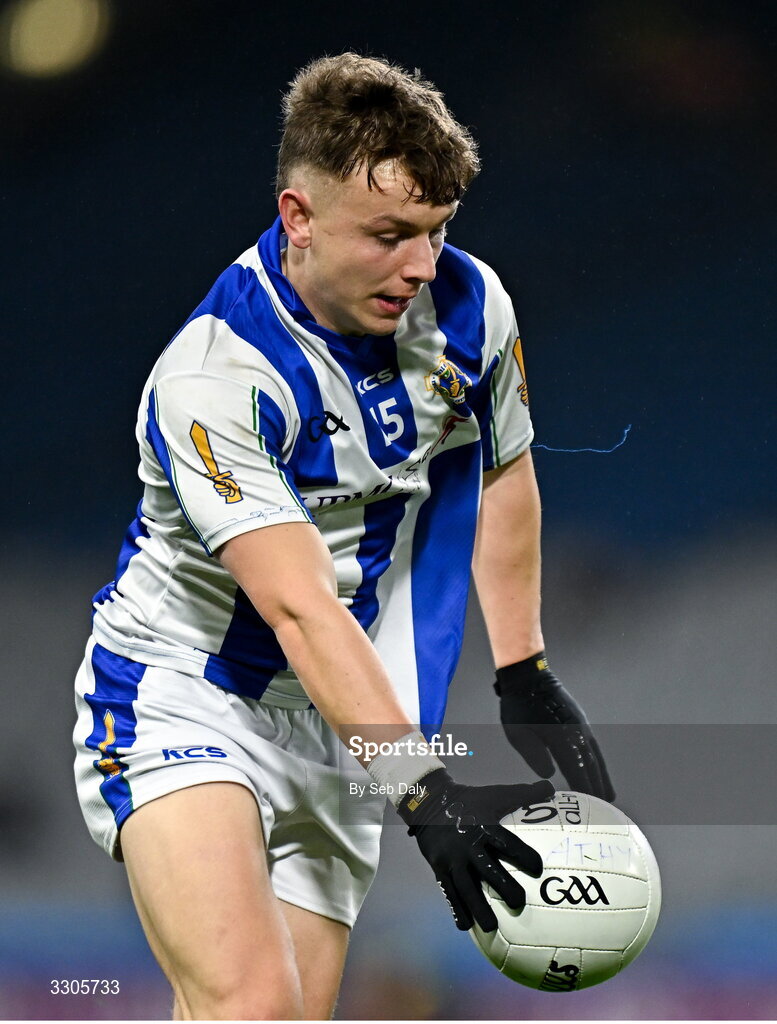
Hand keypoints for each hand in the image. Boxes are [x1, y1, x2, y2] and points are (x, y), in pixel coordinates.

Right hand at [397, 769, 553, 930]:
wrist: (429, 802)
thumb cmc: (470, 800)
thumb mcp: (495, 793)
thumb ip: (524, 793)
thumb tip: (551, 787)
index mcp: (485, 827)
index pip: (507, 843)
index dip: (524, 856)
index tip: (539, 869)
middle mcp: (468, 846)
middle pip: (489, 871)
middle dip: (504, 889)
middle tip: (519, 903)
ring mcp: (452, 860)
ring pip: (466, 889)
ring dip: (478, 910)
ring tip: (491, 927)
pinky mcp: (439, 869)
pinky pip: (449, 893)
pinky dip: (458, 910)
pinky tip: (466, 926)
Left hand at [495, 652, 615, 800]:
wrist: (529, 677)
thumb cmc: (518, 706)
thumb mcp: (517, 733)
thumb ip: (533, 754)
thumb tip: (549, 774)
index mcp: (560, 738)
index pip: (575, 770)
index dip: (583, 789)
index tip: (590, 807)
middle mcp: (576, 733)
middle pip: (590, 766)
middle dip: (597, 788)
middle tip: (604, 810)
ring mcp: (581, 726)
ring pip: (595, 756)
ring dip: (602, 776)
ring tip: (609, 795)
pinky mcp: (580, 721)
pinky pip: (594, 746)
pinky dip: (599, 761)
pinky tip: (599, 769)